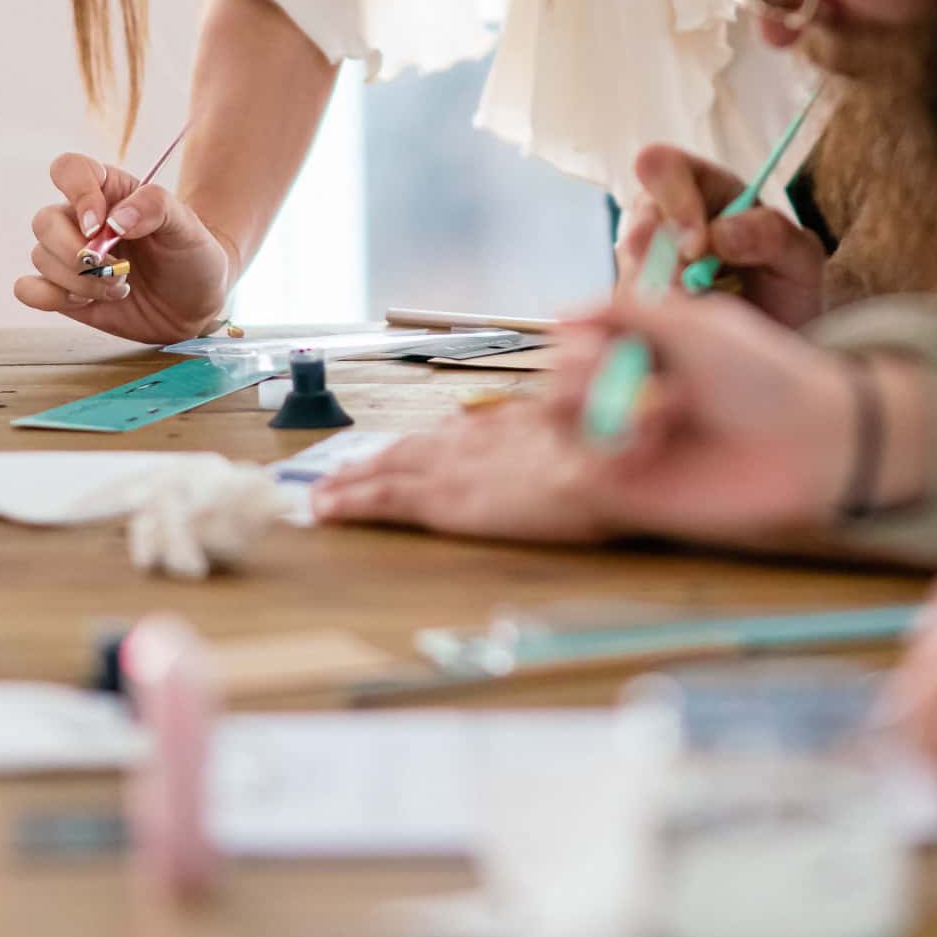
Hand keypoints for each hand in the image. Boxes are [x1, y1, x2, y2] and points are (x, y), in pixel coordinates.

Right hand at [13, 151, 236, 344]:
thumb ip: (155, 207)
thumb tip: (115, 219)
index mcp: (109, 191)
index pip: (68, 169)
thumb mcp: (187, 224)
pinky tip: (87, 302)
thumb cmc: (190, 254)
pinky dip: (51, 298)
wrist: (195, 302)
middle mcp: (81, 219)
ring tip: (118, 288)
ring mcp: (69, 255)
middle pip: (44, 221)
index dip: (76, 193)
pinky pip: (28, 289)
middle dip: (75, 252)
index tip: (98, 224)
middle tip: (115, 269)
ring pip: (39, 257)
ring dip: (78, 281)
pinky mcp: (63, 290)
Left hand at [312, 396, 619, 544]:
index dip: (420, 443)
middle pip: (410, 447)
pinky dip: (351, 500)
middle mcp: (471, 439)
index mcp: (507, 426)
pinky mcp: (442, 500)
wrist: (603, 470)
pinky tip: (325, 509)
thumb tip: (567, 444)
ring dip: (353, 476)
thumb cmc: (612, 459)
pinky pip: (384, 499)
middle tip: (341, 471)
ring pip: (386, 468)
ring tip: (324, 490)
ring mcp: (452, 467)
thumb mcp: (591, 439)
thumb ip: (565, 439)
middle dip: (373, 459)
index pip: (450, 434)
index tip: (398, 450)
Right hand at [541, 295, 869, 542]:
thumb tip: (560, 313)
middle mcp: (631, 390)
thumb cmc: (762, 373)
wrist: (808, 440)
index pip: (578, 341)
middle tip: (603, 370)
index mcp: (646, 348)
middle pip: (560, 381)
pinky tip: (651, 441)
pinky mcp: (635, 489)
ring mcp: (631, 441)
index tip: (592, 341)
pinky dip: (608, 451)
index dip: (574, 341)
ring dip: (590, 408)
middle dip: (572, 374)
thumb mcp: (696, 323)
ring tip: (645, 408)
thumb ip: (628, 310)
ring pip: (565, 424)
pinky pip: (589, 470)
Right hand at [618, 144, 826, 330]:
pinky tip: (690, 330)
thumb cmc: (789, 288)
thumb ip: (770, 234)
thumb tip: (719, 232)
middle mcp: (667, 218)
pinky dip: (658, 322)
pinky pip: (633, 309)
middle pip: (638, 220)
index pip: (666, 166)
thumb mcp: (800, 257)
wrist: (780, 344)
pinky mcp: (639, 303)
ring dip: (665, 296)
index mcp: (706, 188)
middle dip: (661, 259)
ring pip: (632, 270)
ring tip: (705, 312)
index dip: (673, 197)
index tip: (697, 245)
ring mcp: (647, 261)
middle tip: (693, 291)